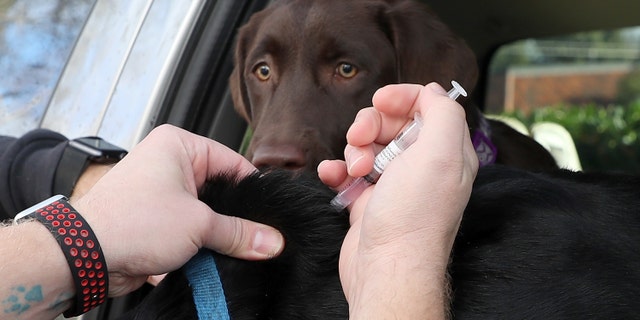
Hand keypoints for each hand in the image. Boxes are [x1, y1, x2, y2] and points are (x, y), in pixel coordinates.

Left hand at [72, 125, 284, 296]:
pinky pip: (189, 230)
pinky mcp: (155, 220)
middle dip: (235, 218)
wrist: (83, 257)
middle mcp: (169, 164)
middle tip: (257, 237)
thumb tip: (270, 240)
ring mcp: (161, 193)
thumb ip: (239, 233)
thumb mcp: (198, 225)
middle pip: (220, 191)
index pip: (233, 163)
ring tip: (233, 250)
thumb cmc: (128, 223)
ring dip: (216, 236)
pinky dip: (199, 246)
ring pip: (206, 214)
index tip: (272, 215)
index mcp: (179, 145)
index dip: (254, 191)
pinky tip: (211, 261)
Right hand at [318, 82, 478, 317]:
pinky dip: (337, 169)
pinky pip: (348, 172)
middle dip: (371, 126)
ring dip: (354, 150)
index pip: (426, 106)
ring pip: (367, 145)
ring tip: (355, 169)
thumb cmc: (414, 216)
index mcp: (445, 152)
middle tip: (361, 140)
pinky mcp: (369, 200)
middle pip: (392, 123)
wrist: (386, 268)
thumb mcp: (440, 154)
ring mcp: (394, 184)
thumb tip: (435, 92)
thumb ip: (443, 114)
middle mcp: (422, 166)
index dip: (402, 98)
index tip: (381, 102)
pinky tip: (333, 175)